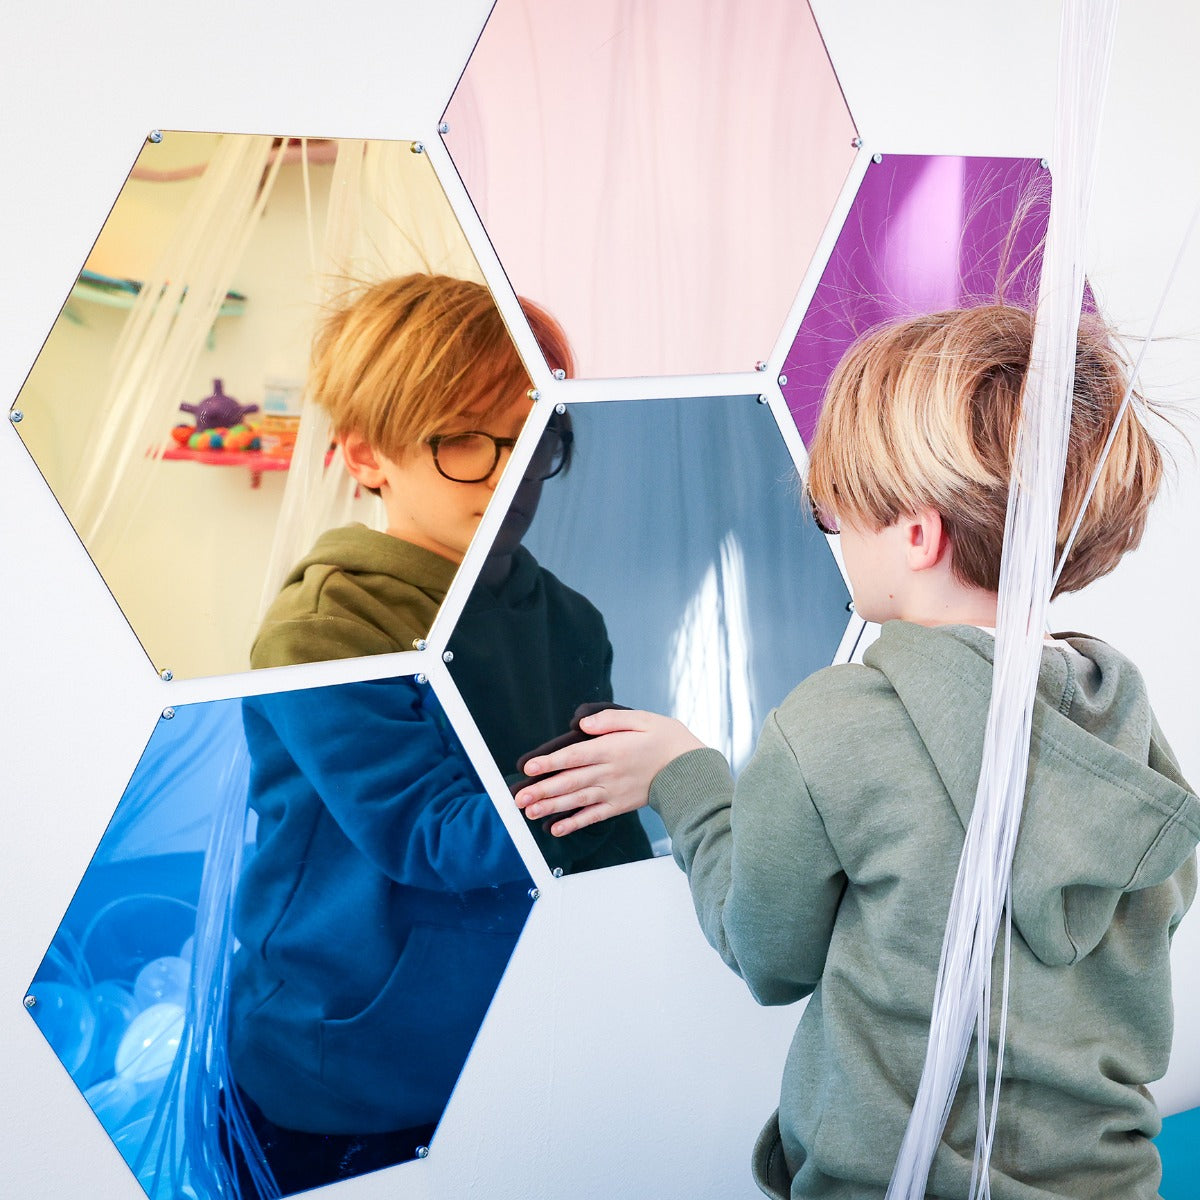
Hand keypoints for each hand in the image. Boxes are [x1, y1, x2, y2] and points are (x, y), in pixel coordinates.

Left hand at [513, 708, 703, 836]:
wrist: (689, 770)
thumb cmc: (666, 740)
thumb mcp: (642, 719)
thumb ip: (611, 720)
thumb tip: (584, 723)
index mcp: (612, 749)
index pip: (574, 756)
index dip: (550, 762)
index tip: (529, 767)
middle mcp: (609, 772)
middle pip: (570, 782)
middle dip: (542, 790)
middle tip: (519, 797)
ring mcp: (613, 792)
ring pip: (577, 800)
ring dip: (551, 807)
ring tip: (530, 812)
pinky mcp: (619, 805)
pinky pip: (593, 816)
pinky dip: (574, 823)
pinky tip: (556, 828)